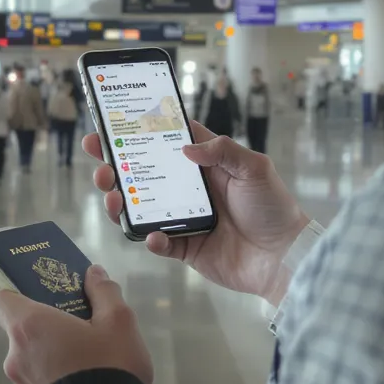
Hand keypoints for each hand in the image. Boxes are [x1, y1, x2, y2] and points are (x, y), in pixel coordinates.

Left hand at [0, 265, 152, 383]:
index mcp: (29, 325)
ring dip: (51, 355)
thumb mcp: (119, 322)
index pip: (2, 299)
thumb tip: (93, 273)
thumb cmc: (109, 367)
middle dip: (47, 326)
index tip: (44, 295)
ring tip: (87, 361)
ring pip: (31, 358)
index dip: (20, 293)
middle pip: (21, 330)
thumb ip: (104, 292)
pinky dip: (54, 379)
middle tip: (79, 327)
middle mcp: (15, 354)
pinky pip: (38, 383)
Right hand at [83, 122, 308, 303]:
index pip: (169, 141)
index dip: (142, 131)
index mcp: (207, 165)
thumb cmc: (273, 208)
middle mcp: (191, 190)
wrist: (284, 258)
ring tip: (113, 197)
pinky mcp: (186, 248)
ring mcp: (186, 219)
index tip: (114, 124)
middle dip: (117, 166)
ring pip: (143, 207)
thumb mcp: (254, 169)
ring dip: (122, 202)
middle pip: (145, 173)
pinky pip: (160, 243)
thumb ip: (222, 151)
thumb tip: (184, 146)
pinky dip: (151, 239)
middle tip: (99, 161)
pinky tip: (152, 235)